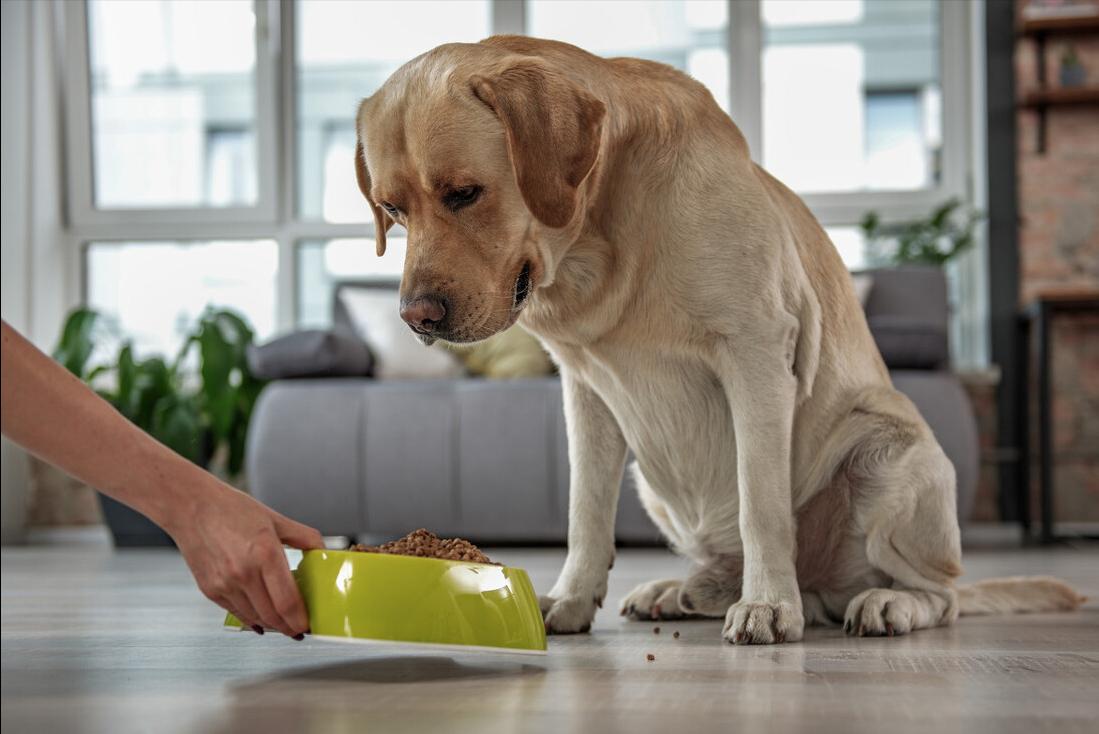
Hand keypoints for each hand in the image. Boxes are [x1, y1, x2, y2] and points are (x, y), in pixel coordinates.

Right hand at [166, 483, 324, 638]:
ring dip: (272, 624)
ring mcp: (224, 584)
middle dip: (290, 627)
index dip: (301, 620)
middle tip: (300, 627)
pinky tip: (262, 617)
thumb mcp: (275, 519)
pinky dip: (253, 618)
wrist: (191, 507)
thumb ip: (304, 537)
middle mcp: (244, 573)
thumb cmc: (231, 509)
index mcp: (265, 553)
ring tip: (284, 621)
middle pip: (273, 616)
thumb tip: (323, 551)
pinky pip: (237, 613)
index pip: (288, 602)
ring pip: (256, 618)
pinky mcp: (210, 590)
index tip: (309, 624)